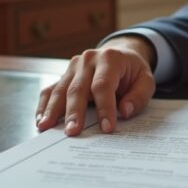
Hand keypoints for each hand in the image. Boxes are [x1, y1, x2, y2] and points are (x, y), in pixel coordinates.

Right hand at [35, 36, 155, 136]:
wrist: (120, 54)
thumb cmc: (132, 71)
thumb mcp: (146, 80)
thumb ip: (139, 96)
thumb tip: (124, 111)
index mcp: (110, 59)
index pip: (103, 85)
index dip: (105, 107)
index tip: (107, 128)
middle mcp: (88, 60)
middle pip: (77, 88)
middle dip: (74, 112)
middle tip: (72, 132)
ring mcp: (73, 67)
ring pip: (60, 90)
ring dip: (52, 110)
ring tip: (46, 128)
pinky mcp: (64, 76)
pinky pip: (50, 90)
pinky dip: (43, 105)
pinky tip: (40, 120)